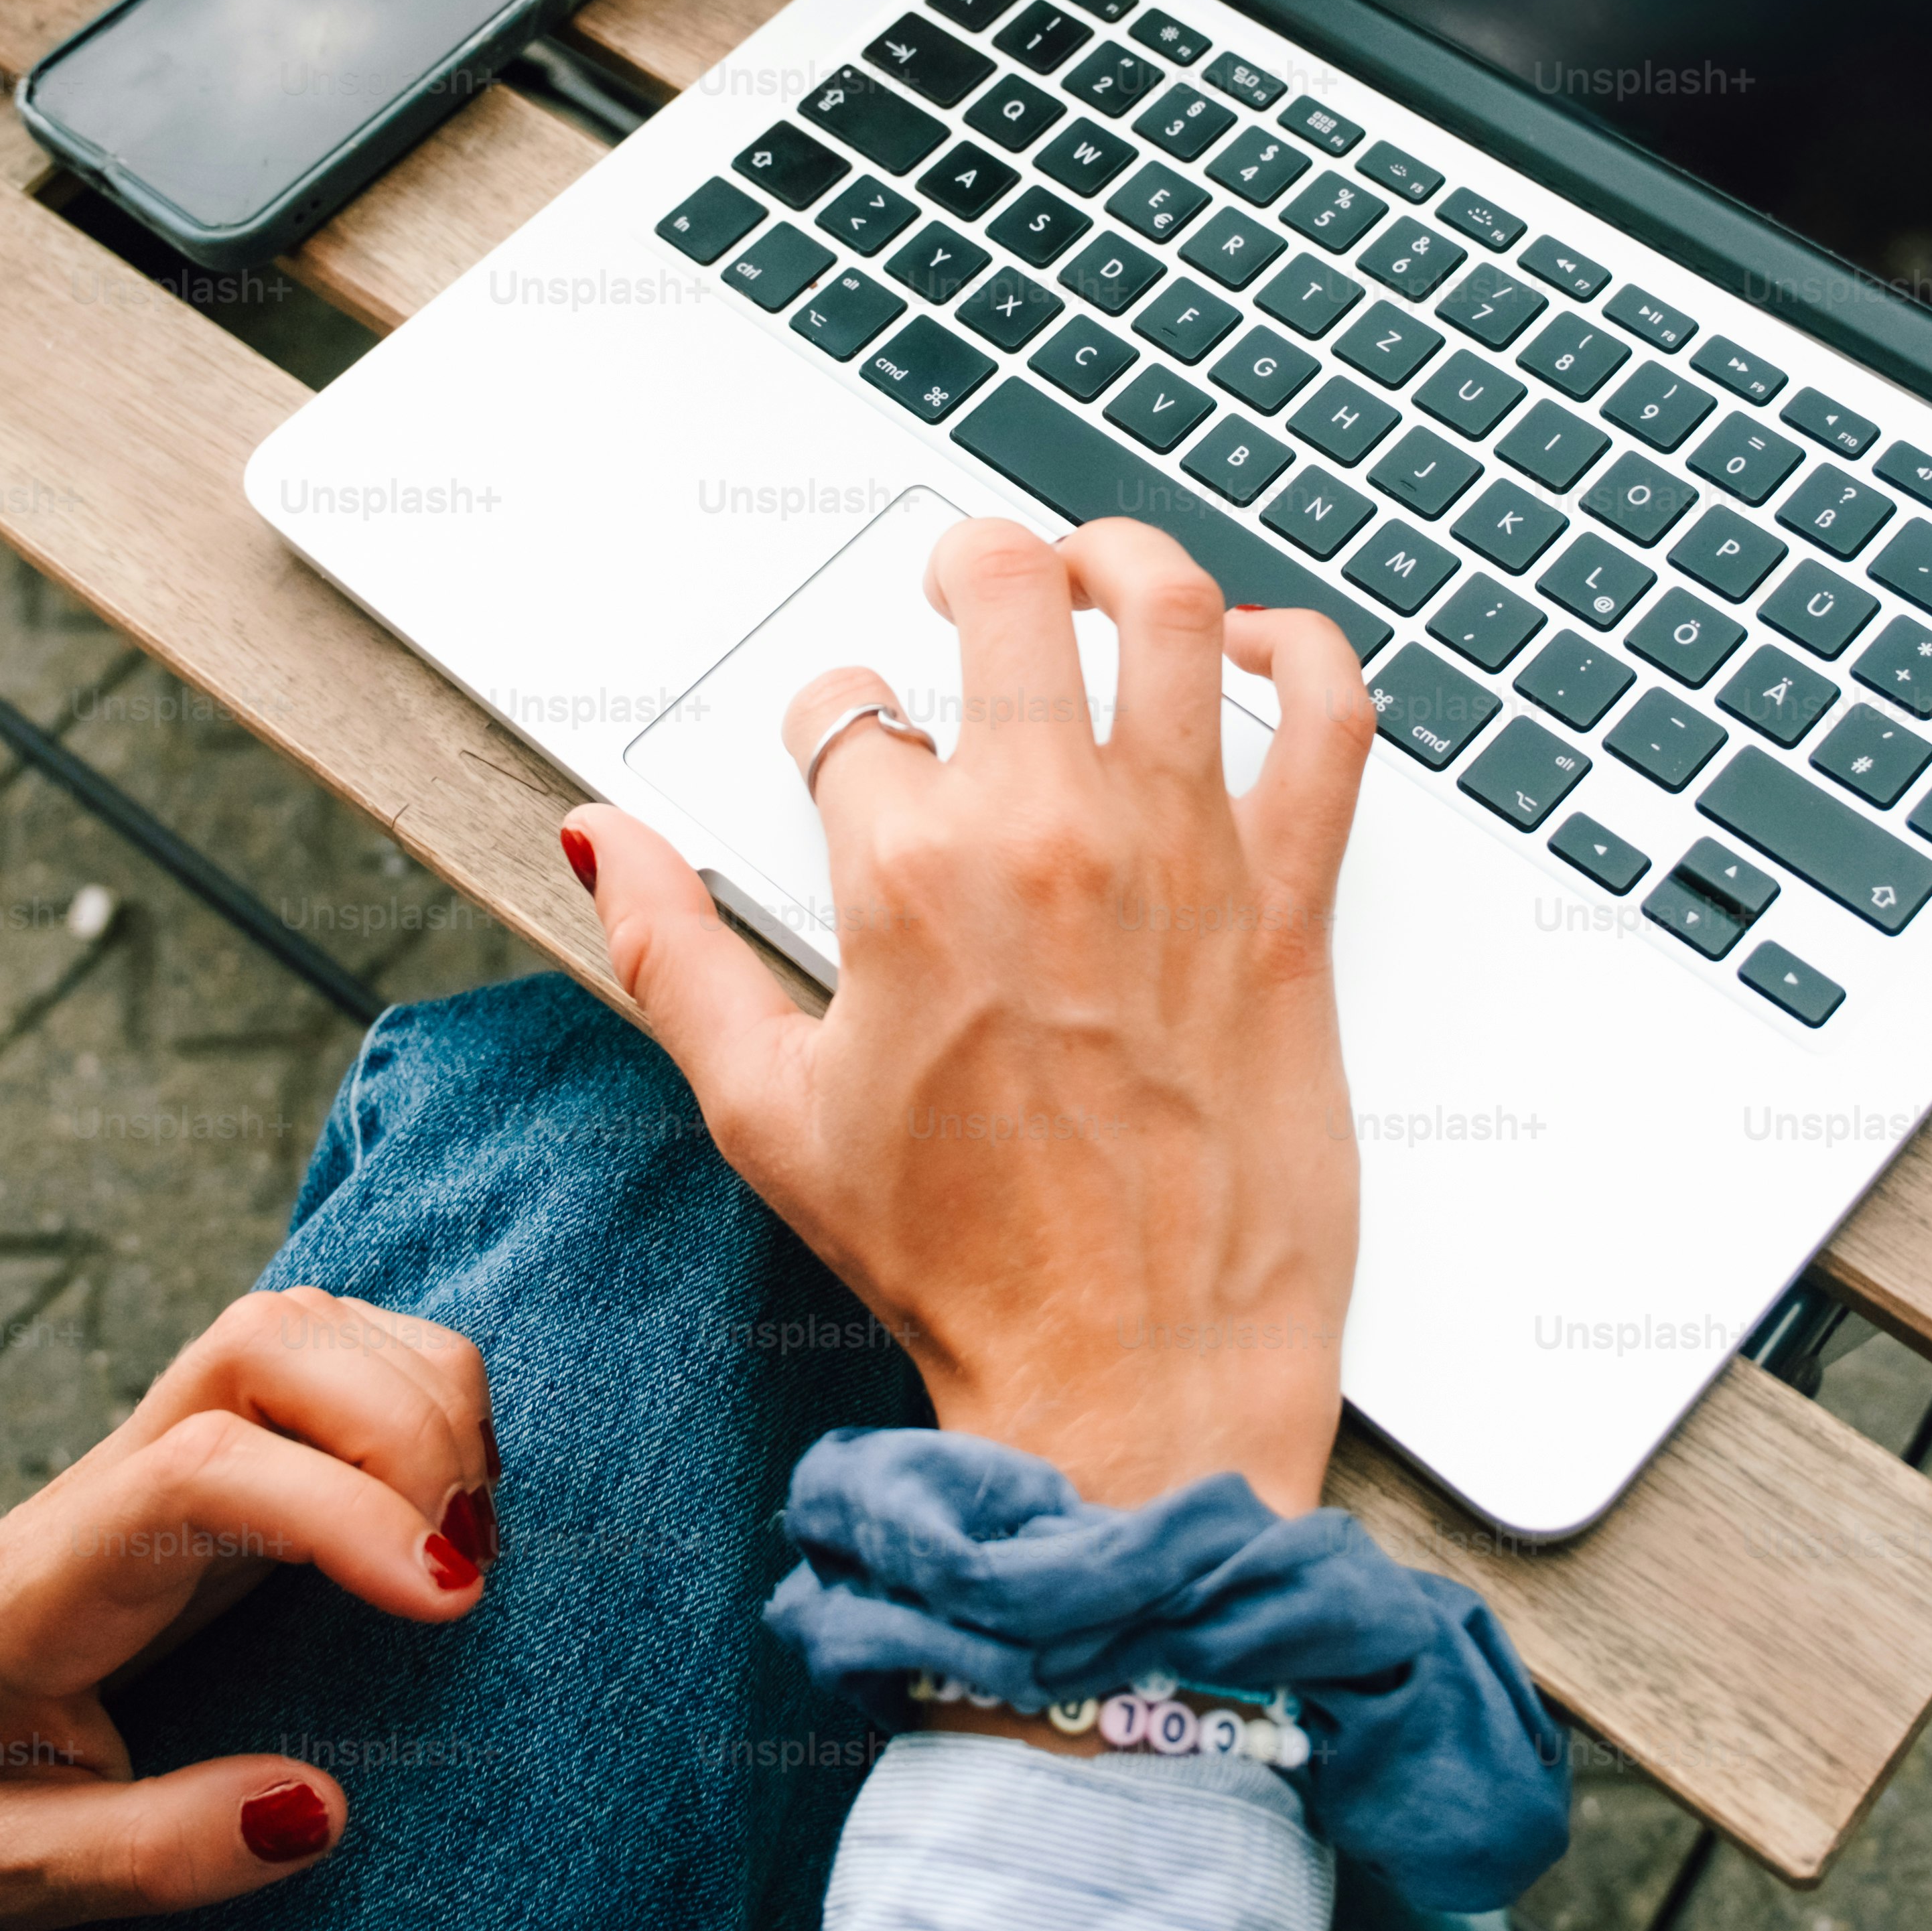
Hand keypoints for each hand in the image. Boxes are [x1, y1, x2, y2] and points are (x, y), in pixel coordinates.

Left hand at [0, 1288, 495, 1928]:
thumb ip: (150, 1851)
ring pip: (317, 1319)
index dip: (337, 1508)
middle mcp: (116, 1464)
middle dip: (405, 1427)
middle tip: (464, 1570)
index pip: (195, 1473)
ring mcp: (172, 1420)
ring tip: (466, 1540)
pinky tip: (444, 1497)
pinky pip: (347, 1335)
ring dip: (431, 1401)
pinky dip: (430, 1388)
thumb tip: (316, 1808)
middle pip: (265, 1341)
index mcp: (50, 1573)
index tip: (443, 1598)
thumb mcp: (8, 1858)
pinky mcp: (227, 1413)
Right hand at [569, 515, 1378, 1516]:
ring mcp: (1182, 853)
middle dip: (966, 560)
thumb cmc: (959, 1261)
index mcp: (907, 874)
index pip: (844, 709)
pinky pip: (1329, 715)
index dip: (831, 719)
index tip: (845, 750)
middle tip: (960, 581)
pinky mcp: (1290, 898)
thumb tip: (601, 840)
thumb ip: (668, 952)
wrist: (1130, 1372)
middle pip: (1007, 590)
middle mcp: (1049, 832)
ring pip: (1167, 608)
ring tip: (1094, 572)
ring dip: (1121, 558)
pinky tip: (1254, 649)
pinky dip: (1301, 649)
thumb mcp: (763, 1108)